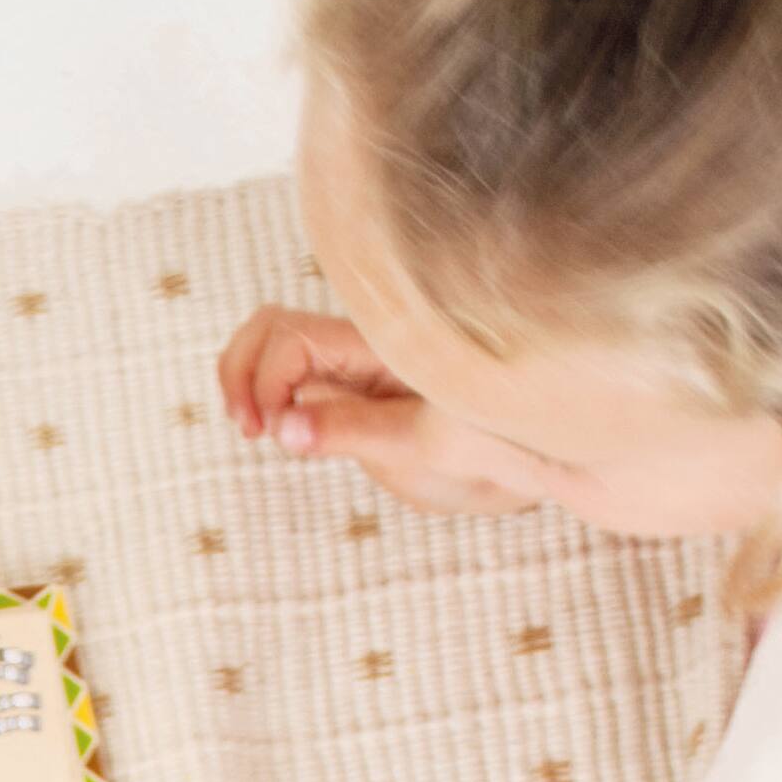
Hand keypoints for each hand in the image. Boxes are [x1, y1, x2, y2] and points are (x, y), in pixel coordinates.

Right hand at [215, 303, 533, 516]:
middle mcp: (363, 346)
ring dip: (250, 380)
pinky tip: (280, 432)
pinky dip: (271, 395)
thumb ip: (354, 430)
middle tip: (248, 427)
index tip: (268, 431)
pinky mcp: (355, 395)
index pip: (291, 337)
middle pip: (272, 325)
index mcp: (381, 343)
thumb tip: (284, 428)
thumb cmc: (498, 443)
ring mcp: (356, 368)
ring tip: (258, 429)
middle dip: (242, 369)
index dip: (265, 379)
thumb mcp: (425, 442)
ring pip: (277, 345)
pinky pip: (296, 377)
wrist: (540, 456)